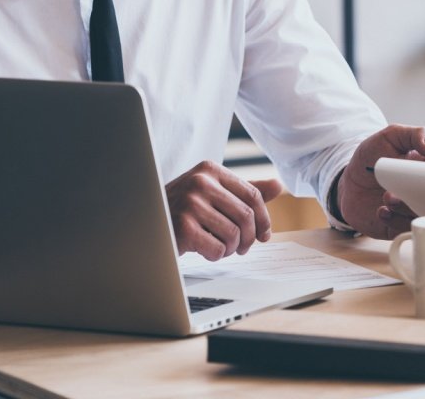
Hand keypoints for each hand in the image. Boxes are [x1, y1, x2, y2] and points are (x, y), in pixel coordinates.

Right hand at [165, 160, 283, 260]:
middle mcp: (200, 181)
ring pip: (233, 234)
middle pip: (246, 215)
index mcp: (211, 170)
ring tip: (222, 248)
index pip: (252, 194)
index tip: (264, 235)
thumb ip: (244, 190)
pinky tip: (206, 250)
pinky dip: (216, 255)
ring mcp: (190, 202)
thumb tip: (277, 185)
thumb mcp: (213, 193)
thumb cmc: (183, 209)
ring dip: (232, 248)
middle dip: (249, 237)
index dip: (264, 218)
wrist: (146, 223)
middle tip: (243, 247)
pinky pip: (217, 248)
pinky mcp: (182, 226)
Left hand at [338, 124, 424, 238]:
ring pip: (424, 218)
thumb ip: (415, 134)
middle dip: (424, 198)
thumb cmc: (373, 155)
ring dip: (405, 209)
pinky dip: (394, 222)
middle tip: (402, 189)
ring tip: (387, 197)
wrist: (349, 181)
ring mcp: (414, 210)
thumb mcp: (392, 135)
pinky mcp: (400, 226)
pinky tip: (382, 211)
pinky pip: (406, 230)